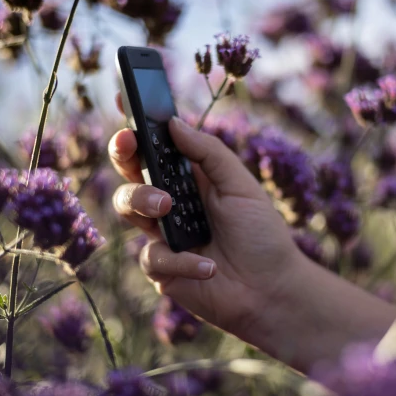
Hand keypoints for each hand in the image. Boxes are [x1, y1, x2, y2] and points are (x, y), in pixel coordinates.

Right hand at [109, 94, 301, 336]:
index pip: (155, 148)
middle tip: (130, 146)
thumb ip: (208, 152)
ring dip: (143, 201)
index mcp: (189, 178)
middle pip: (129, 171)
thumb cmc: (261, 235)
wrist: (272, 290)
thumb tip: (173, 122)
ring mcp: (162, 235)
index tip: (126, 105)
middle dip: (124, 155)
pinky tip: (208, 265)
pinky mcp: (161, 269)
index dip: (136, 127)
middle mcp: (170, 203)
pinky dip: (182, 259)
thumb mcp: (241, 185)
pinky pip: (153, 256)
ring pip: (126, 207)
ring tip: (168, 208)